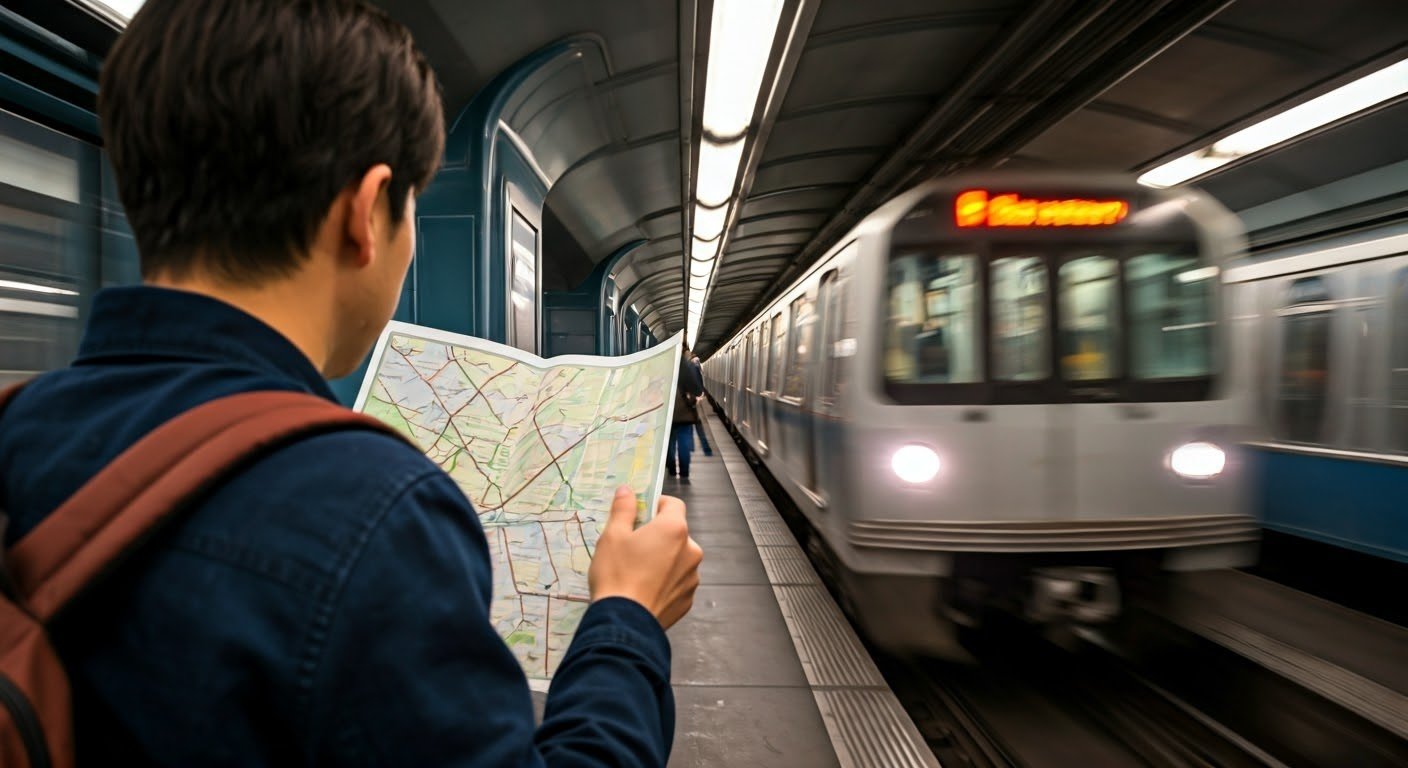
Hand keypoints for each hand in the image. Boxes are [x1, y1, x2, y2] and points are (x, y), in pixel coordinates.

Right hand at [590, 486, 702, 628]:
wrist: (623, 624)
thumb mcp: (612, 536)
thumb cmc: (616, 574)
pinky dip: (664, 583)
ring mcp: (692, 578)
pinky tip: (643, 591)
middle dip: (657, 535)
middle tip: (632, 546)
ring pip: (677, 559)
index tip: (639, 514)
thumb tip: (627, 490)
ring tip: (636, 573)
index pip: (673, 504)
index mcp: (675, 529)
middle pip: (676, 533)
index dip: (656, 505)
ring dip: (663, 560)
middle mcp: (691, 551)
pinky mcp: (688, 600)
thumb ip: (623, 508)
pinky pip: (676, 583)